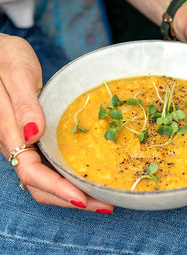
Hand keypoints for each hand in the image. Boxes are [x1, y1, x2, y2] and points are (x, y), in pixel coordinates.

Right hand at [0, 34, 113, 212]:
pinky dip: (67, 175)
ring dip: (71, 191)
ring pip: (45, 178)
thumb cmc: (6, 59)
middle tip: (104, 205)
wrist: (1, 54)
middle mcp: (15, 144)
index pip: (32, 172)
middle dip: (71, 199)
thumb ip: (23, 106)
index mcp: (8, 132)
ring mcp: (24, 142)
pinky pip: (48, 163)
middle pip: (40, 184)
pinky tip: (85, 175)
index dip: (57, 188)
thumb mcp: (15, 76)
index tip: (83, 199)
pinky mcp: (33, 137)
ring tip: (100, 198)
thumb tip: (32, 136)